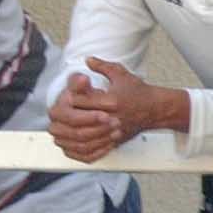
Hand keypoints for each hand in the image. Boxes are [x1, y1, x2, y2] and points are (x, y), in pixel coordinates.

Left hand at [50, 60, 178, 157]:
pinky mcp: (115, 142)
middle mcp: (112, 118)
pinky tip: (71, 147)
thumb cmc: (138, 91)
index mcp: (111, 101)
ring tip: (58, 132)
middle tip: (55, 117)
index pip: (81, 102)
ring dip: (68, 137)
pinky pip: (93, 152)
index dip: (69, 100)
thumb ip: (102, 66)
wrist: (156, 109)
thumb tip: (87, 60)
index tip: (64, 98)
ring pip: (83, 140)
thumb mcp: (121, 74)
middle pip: (78, 122)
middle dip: (64, 120)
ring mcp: (113, 132)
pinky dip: (79, 152)